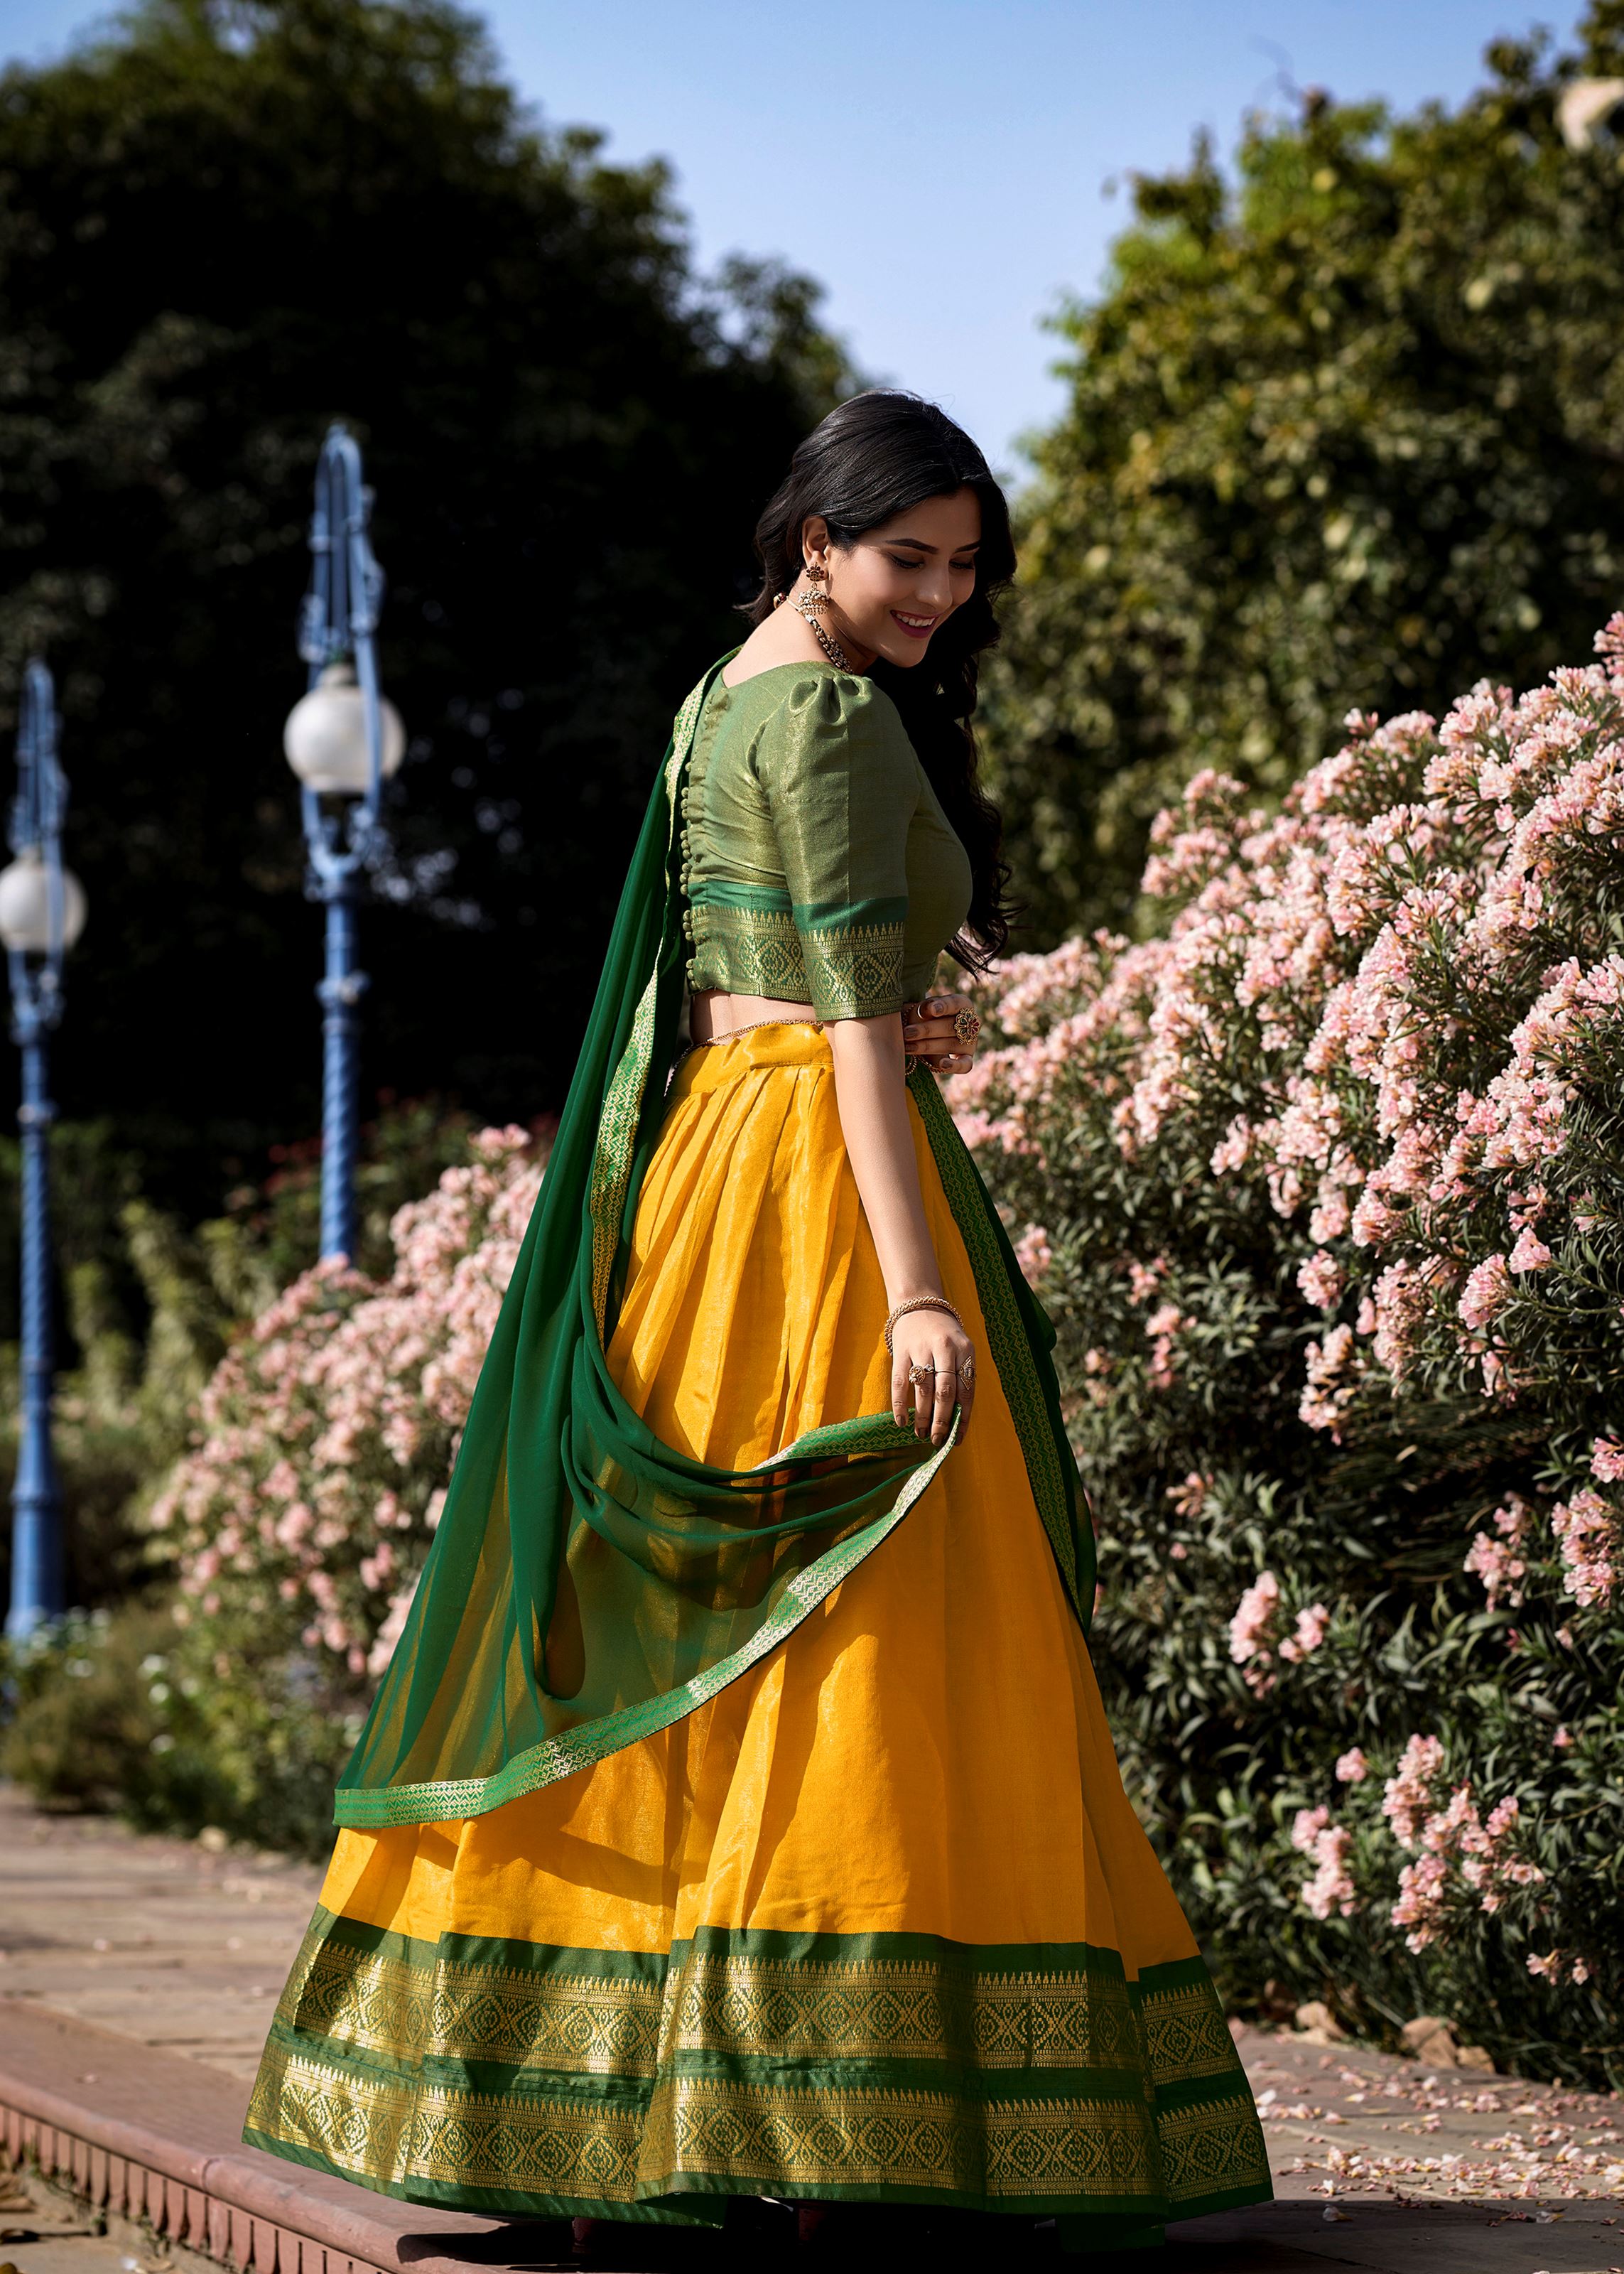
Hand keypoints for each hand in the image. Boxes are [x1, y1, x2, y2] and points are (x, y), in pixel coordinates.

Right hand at [890, 1303, 975, 1446]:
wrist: (919, 1304)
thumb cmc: (943, 1335)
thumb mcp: (960, 1349)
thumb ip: (960, 1377)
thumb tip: (956, 1419)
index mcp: (965, 1349)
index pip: (967, 1389)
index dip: (963, 1417)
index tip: (957, 1437)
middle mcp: (944, 1347)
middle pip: (945, 1391)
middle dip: (942, 1420)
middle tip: (937, 1440)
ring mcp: (921, 1348)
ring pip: (923, 1388)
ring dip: (922, 1416)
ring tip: (921, 1434)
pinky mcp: (901, 1350)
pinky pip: (899, 1382)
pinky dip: (900, 1404)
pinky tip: (902, 1421)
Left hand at [902, 993, 980, 1076]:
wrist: (920, 1033)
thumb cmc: (922, 1016)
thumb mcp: (921, 1008)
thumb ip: (926, 1008)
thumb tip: (931, 1010)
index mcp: (962, 1005)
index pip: (956, 1003)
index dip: (945, 1006)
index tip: (932, 1010)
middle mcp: (971, 1023)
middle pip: (950, 1026)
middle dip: (926, 1030)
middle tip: (907, 1033)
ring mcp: (970, 1042)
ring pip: (952, 1045)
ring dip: (928, 1046)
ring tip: (908, 1047)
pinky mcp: (966, 1059)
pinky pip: (965, 1065)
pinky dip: (955, 1065)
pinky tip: (942, 1064)